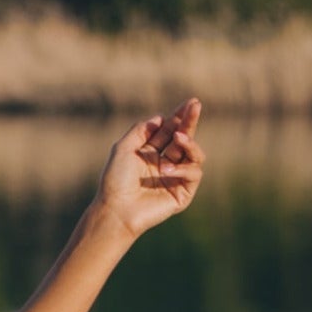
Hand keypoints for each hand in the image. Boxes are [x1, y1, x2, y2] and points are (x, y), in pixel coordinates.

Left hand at [92, 97, 204, 241]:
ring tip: (179, 138)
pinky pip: (193, 173)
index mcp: (150, 153)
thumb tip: (161, 118)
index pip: (170, 131)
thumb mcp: (124, 148)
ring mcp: (174, 178)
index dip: (179, 117)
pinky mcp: (182, 194)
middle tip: (196, 106)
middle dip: (189, 122)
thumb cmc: (116, 181)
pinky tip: (167, 168)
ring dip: (188, 143)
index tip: (190, 102)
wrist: (116, 209)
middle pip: (183, 139)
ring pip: (193, 154)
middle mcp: (164, 164)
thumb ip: (141, 130)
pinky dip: (183, 167)